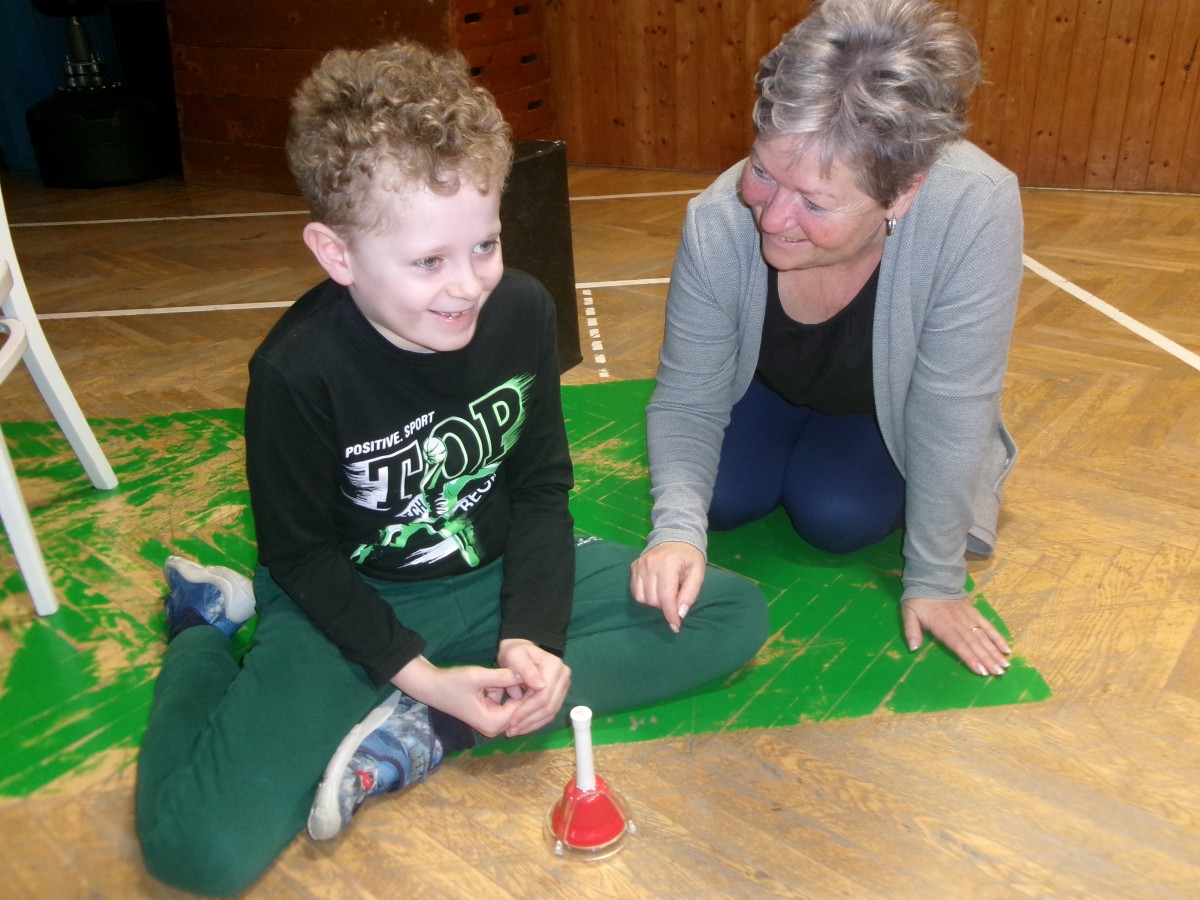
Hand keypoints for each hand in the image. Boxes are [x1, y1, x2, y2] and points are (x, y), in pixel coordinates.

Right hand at [390, 656, 524, 737]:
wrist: (431, 686)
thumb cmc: (452, 682)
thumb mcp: (478, 676)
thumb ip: (502, 676)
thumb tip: (526, 673)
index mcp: (493, 723)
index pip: (522, 709)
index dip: (530, 692)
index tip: (533, 673)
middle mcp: (494, 727)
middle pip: (519, 709)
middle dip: (522, 690)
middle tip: (526, 670)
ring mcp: (491, 722)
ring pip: (512, 703)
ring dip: (511, 688)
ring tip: (507, 672)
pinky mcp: (488, 714)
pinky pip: (504, 702)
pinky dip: (503, 689)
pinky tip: (496, 677)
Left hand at [496, 638, 571, 736]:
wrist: (521, 650)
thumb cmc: (515, 653)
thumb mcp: (516, 656)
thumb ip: (527, 670)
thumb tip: (541, 686)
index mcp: (555, 667)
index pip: (544, 696)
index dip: (527, 710)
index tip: (511, 720)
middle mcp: (564, 677)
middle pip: (549, 706)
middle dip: (529, 720)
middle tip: (511, 730)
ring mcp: (564, 686)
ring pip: (551, 712)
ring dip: (532, 724)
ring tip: (514, 731)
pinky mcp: (559, 694)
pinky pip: (550, 712)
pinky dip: (536, 722)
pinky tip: (522, 727)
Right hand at [630, 541, 705, 632]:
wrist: (675, 536)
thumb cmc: (689, 558)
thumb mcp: (698, 574)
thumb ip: (690, 594)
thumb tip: (680, 613)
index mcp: (669, 564)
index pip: (666, 596)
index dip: (670, 614)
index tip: (676, 626)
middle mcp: (651, 564)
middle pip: (653, 600)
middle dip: (665, 605)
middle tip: (675, 597)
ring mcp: (639, 565)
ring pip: (642, 598)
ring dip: (654, 602)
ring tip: (664, 592)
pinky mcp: (633, 567)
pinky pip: (635, 591)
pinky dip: (645, 596)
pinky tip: (654, 589)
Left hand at [902, 597, 1011, 676]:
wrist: (931, 579)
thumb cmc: (919, 600)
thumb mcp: (908, 613)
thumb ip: (911, 631)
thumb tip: (913, 649)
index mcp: (943, 626)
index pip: (959, 645)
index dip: (970, 658)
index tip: (981, 671)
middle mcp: (959, 623)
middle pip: (975, 644)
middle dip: (988, 659)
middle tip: (999, 673)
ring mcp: (969, 618)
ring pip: (984, 637)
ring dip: (995, 651)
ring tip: (1005, 665)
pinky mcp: (975, 612)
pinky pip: (988, 626)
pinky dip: (997, 637)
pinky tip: (1006, 648)